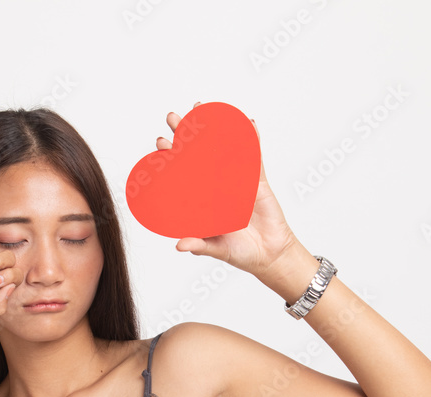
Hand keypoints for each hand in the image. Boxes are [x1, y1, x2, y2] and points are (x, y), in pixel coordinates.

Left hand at [159, 102, 299, 276]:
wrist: (270, 255)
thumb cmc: (241, 253)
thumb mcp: (216, 249)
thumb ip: (199, 245)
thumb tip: (179, 245)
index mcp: (203, 200)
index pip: (182, 174)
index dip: (170, 159)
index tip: (161, 144)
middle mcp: (217, 187)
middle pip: (198, 154)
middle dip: (185, 134)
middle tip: (173, 117)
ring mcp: (237, 181)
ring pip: (223, 149)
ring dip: (214, 127)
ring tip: (202, 107)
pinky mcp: (258, 181)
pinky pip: (255, 156)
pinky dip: (252, 139)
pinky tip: (247, 122)